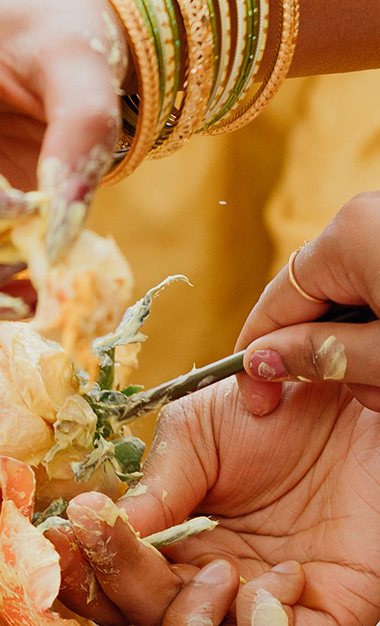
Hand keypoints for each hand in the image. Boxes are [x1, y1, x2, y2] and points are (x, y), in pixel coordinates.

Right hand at [51, 376, 379, 625]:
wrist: (364, 389)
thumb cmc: (290, 407)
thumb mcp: (202, 431)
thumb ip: (156, 485)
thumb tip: (94, 528)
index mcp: (179, 543)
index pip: (113, 581)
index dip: (78, 568)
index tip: (53, 536)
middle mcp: (215, 584)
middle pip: (139, 623)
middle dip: (114, 586)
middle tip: (102, 535)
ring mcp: (267, 610)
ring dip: (191, 624)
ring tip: (218, 570)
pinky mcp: (326, 623)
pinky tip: (287, 574)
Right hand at [235, 191, 379, 413]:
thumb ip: (320, 355)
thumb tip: (258, 363)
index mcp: (345, 237)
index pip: (274, 305)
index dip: (258, 359)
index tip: (259, 405)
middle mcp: (362, 220)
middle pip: (312, 305)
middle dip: (330, 357)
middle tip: (371, 394)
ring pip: (348, 302)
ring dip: (363, 349)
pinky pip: (374, 287)